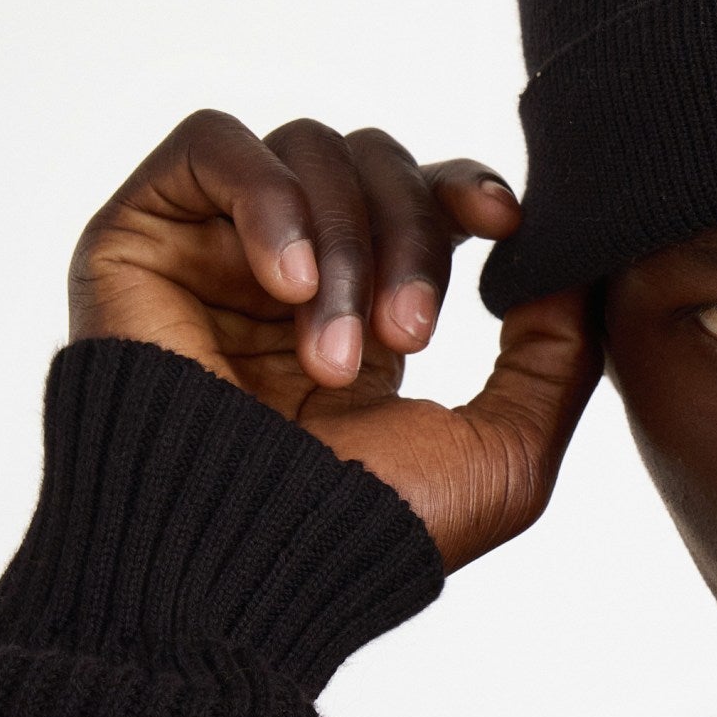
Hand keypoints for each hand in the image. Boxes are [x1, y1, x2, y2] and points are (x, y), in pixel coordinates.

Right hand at [69, 110, 599, 570]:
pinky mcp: (138, 236)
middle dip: (412, 236)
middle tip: (408, 337)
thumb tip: (577, 263)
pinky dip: (269, 202)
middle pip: (376, 162)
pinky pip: (212, 144)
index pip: (423, 196)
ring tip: (331, 359)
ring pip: (308, 149)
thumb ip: (557, 353)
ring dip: (345, 248)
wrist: (247, 572)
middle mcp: (285, 271)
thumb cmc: (366, 533)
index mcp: (361, 313)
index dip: (467, 188)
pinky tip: (285, 287)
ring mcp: (210, 250)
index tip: (506, 224)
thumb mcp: (505, 451)